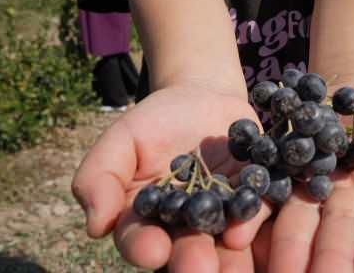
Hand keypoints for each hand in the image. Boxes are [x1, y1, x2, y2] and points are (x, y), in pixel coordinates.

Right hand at [71, 82, 272, 270]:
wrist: (200, 99)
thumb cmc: (153, 124)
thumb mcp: (122, 139)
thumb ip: (101, 177)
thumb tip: (95, 226)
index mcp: (147, 220)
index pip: (140, 239)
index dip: (144, 247)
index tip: (151, 251)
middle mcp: (186, 227)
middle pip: (188, 250)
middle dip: (192, 259)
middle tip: (199, 269)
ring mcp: (224, 215)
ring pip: (226, 241)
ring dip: (231, 256)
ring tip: (231, 251)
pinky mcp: (256, 198)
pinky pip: (258, 211)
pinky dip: (254, 218)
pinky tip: (249, 226)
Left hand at [252, 81, 353, 272]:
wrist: (344, 94)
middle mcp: (347, 205)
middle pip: (339, 237)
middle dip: (332, 264)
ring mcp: (311, 196)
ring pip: (300, 228)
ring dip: (289, 254)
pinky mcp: (280, 181)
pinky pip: (266, 201)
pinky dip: (253, 219)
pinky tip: (237, 236)